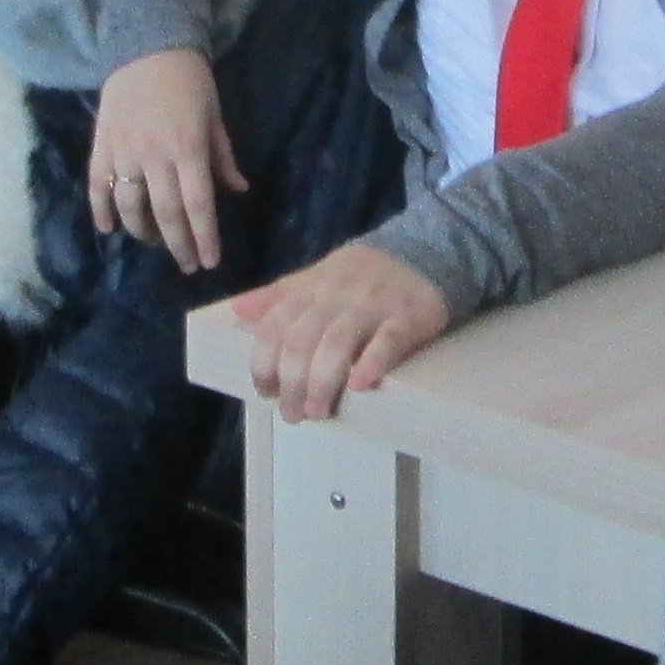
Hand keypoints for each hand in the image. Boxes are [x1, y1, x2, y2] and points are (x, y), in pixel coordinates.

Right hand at [89, 47, 242, 271]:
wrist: (146, 46)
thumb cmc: (190, 81)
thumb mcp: (214, 116)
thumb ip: (222, 157)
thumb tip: (238, 191)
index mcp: (188, 149)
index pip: (198, 205)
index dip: (204, 238)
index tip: (210, 262)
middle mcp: (155, 156)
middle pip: (166, 214)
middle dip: (179, 245)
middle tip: (188, 265)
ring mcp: (124, 152)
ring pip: (131, 206)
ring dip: (144, 232)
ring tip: (156, 242)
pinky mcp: (102, 146)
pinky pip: (99, 187)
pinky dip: (102, 211)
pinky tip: (109, 230)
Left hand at [231, 242, 453, 421]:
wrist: (428, 251)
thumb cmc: (364, 274)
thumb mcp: (318, 276)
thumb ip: (279, 295)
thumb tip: (236, 310)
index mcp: (313, 286)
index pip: (275, 325)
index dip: (263, 362)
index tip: (264, 391)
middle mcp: (337, 295)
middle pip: (301, 341)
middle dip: (291, 384)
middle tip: (293, 413)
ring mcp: (373, 305)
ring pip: (337, 344)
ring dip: (322, 383)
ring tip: (318, 412)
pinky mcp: (408, 316)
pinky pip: (388, 340)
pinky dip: (372, 363)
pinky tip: (360, 385)